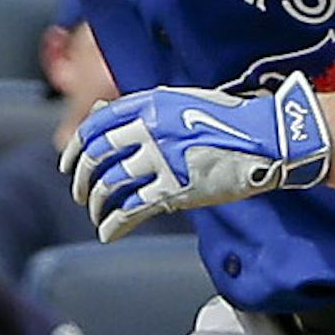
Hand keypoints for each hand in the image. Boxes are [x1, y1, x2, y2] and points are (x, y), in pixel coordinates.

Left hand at [65, 73, 331, 235]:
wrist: (266, 138)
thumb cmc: (227, 120)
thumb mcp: (180, 101)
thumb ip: (142, 108)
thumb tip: (101, 111)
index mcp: (149, 104)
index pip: (95, 127)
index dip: (75, 150)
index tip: (68, 165)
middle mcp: (149, 129)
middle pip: (96, 157)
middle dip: (83, 180)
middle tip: (82, 195)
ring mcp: (161, 160)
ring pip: (110, 186)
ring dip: (98, 206)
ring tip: (99, 216)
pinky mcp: (174, 189)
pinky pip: (130, 210)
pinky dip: (114, 225)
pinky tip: (109, 233)